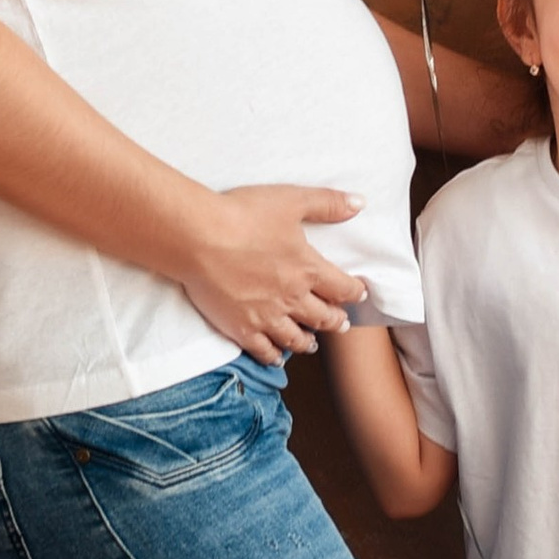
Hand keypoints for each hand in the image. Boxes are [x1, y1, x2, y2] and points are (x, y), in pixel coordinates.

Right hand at [175, 186, 365, 360]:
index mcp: (308, 269)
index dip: (355, 292)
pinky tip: (277, 357)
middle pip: (323, 317)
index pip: (343, 288)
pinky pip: (264, 351)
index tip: (359, 294)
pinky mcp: (241, 328)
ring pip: (296, 339)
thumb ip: (328, 204)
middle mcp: (292, 298)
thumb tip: (358, 203)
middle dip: (336, 320)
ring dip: (308, 342)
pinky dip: (274, 356)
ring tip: (311, 343)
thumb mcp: (292, 200)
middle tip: (341, 323)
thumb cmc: (243, 215)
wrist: (199, 238)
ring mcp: (267, 317)